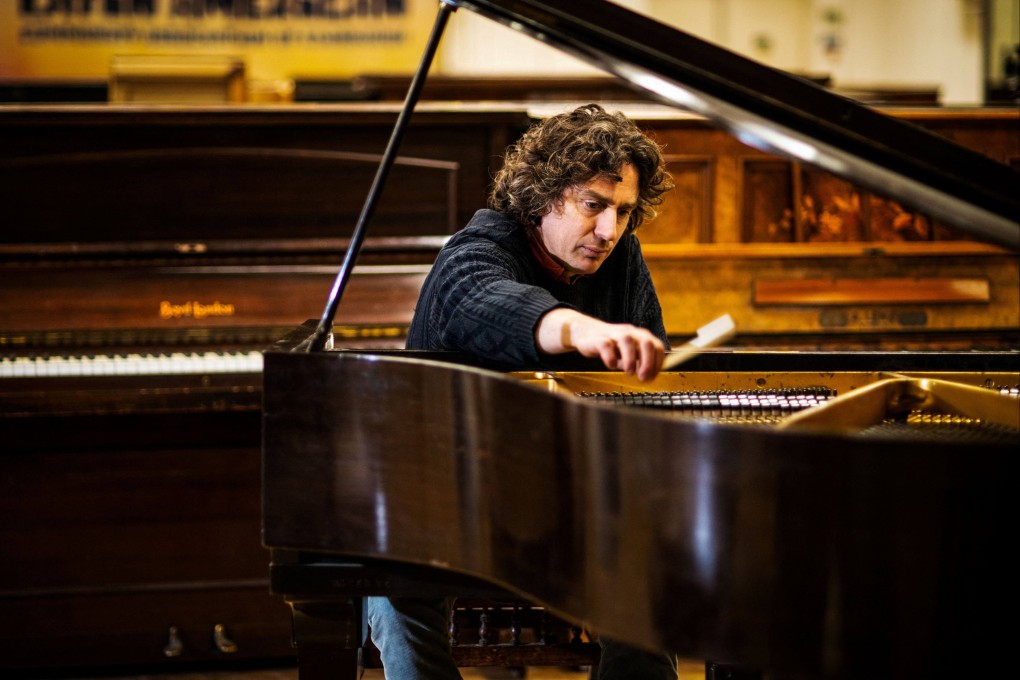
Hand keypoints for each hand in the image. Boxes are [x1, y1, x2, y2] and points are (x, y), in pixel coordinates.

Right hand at [536, 308, 664, 380]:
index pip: (657, 347)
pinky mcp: (598, 339)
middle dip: (648, 362)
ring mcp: (614, 334)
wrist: (585, 332)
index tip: (652, 377)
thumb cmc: (610, 345)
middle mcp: (629, 333)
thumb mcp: (628, 353)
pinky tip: (611, 366)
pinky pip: (606, 345)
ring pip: (627, 341)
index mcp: (639, 336)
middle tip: (643, 377)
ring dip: (631, 358)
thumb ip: (639, 362)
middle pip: (646, 342)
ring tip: (629, 372)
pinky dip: (610, 357)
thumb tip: (649, 375)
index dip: (657, 363)